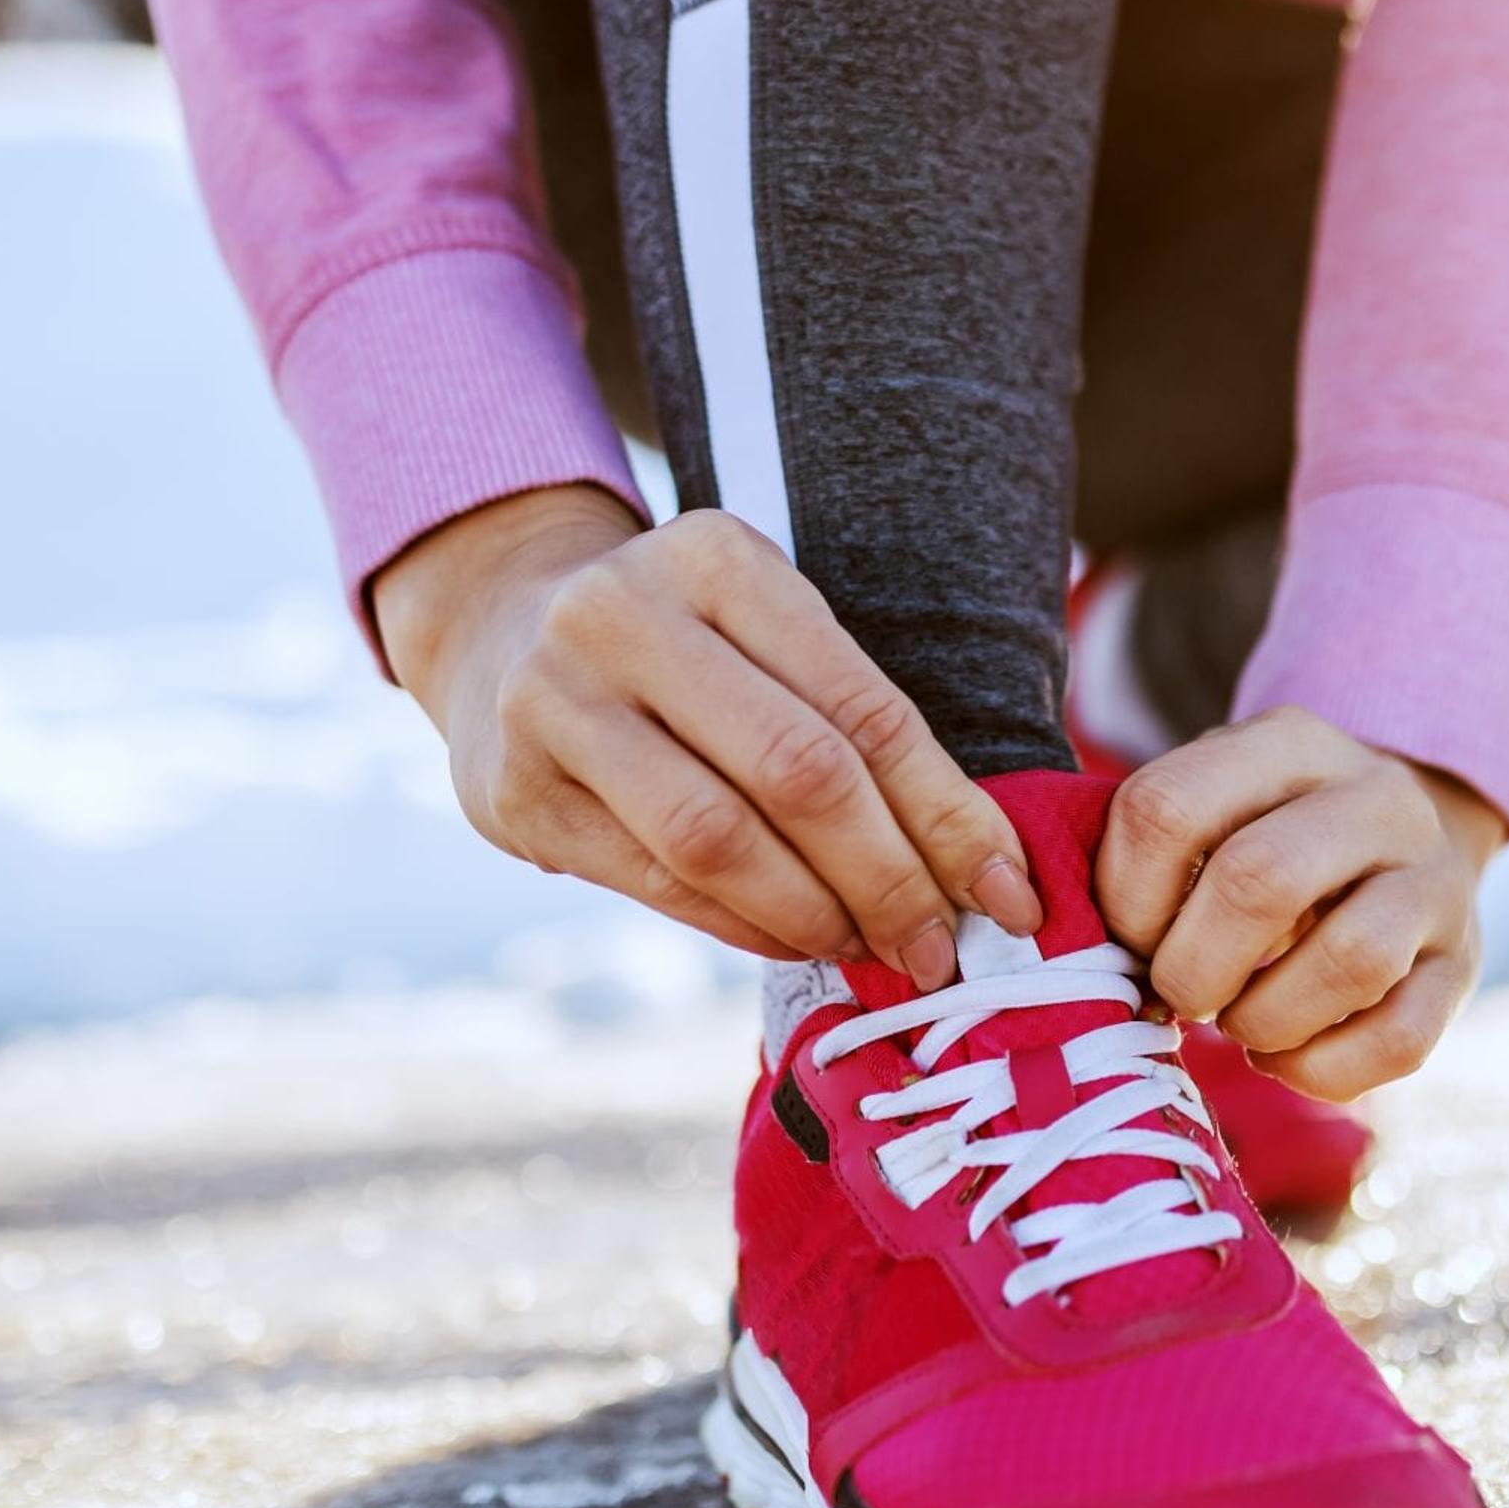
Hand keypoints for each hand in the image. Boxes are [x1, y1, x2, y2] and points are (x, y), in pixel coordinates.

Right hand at [372, 486, 1039, 978]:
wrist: (498, 628)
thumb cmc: (682, 644)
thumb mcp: (762, 629)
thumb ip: (854, 721)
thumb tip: (984, 868)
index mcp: (715, 558)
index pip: (863, 707)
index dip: (949, 813)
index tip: (1010, 892)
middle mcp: (622, 614)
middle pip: (798, 772)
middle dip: (890, 877)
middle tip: (940, 947)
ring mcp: (554, 702)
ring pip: (720, 838)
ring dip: (817, 914)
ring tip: (873, 949)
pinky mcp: (514, 792)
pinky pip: (658, 883)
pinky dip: (744, 924)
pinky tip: (795, 940)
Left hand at [1095, 707, 1506, 1100]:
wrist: (1413, 840)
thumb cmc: (1273, 837)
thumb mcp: (1218, 807)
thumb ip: (1152, 854)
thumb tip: (1085, 961)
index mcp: (1289, 742)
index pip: (1166, 807)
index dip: (1125, 897)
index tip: (1130, 937)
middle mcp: (1376, 797)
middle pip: (1258, 880)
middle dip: (1192, 966)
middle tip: (1179, 994)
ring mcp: (1434, 881)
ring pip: (1349, 960)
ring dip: (1262, 1021)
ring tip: (1240, 1023)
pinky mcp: (1464, 965)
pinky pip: (1398, 1040)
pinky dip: (1320, 1071)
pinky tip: (1289, 1055)